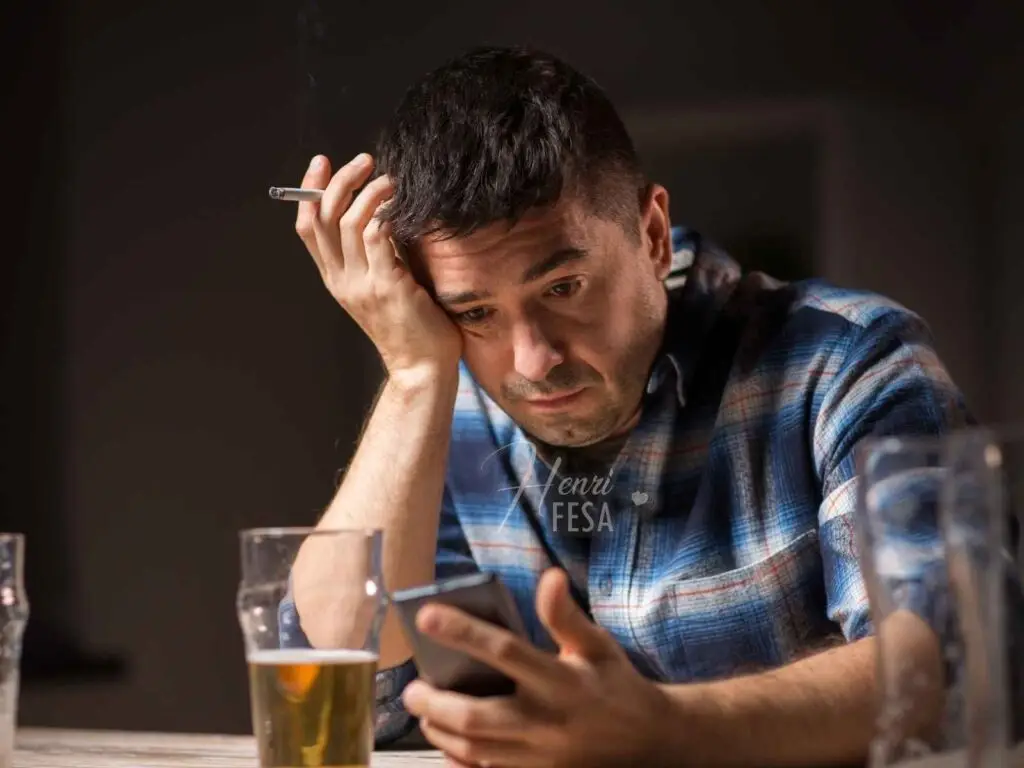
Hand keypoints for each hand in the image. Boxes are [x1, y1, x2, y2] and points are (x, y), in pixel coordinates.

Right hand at [294, 154, 461, 380]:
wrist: (422, 367)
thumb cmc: (410, 325)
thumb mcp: (382, 284)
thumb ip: (375, 253)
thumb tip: (381, 210)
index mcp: (335, 279)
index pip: (308, 227)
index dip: (310, 190)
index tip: (322, 162)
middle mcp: (342, 280)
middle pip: (324, 217)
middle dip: (340, 180)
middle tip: (364, 161)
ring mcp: (363, 284)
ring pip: (351, 221)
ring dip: (370, 191)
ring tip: (392, 179)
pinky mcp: (389, 286)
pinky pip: (379, 237)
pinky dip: (387, 213)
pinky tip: (402, 203)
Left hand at [400, 569, 679, 767]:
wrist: (650, 744)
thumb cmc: (616, 685)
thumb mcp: (598, 645)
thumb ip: (566, 616)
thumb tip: (549, 576)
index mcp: (562, 681)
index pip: (505, 651)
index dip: (463, 632)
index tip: (426, 615)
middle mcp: (547, 721)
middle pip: (478, 716)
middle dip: (436, 703)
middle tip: (411, 689)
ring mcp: (540, 757)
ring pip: (476, 750)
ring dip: (441, 731)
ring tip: (423, 712)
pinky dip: (459, 759)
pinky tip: (446, 740)